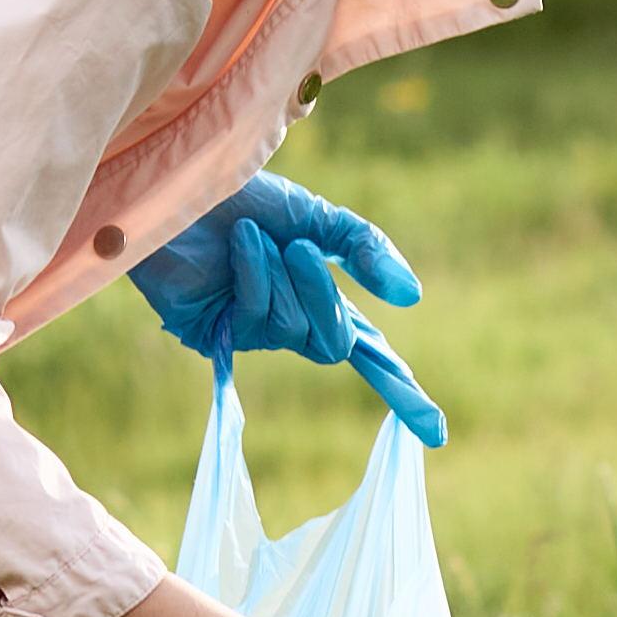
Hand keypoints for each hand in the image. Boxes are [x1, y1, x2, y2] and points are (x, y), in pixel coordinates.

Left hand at [132, 176, 447, 446]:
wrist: (180, 183)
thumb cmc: (242, 198)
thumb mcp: (317, 218)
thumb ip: (365, 250)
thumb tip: (412, 297)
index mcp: (318, 298)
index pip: (370, 356)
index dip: (403, 393)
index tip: (436, 433)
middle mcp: (289, 322)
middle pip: (334, 344)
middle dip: (323, 295)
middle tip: (301, 249)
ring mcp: (251, 333)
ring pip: (294, 330)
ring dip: (281, 275)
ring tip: (251, 236)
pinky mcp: (213, 335)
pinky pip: (256, 321)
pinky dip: (254, 278)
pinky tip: (238, 247)